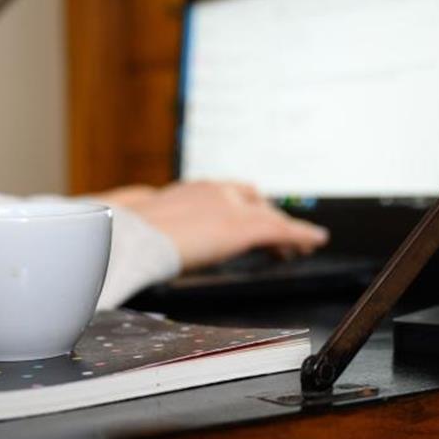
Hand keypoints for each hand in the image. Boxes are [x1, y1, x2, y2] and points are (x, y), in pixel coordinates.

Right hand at [96, 180, 328, 271]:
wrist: (130, 236)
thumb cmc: (124, 238)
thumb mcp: (136, 232)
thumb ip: (146, 233)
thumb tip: (131, 247)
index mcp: (187, 191)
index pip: (224, 193)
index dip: (241, 205)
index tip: (246, 215)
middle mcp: (213, 191)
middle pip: (253, 200)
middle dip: (268, 216)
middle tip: (280, 235)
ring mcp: (230, 206)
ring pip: (270, 216)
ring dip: (286, 230)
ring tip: (301, 245)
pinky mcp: (243, 226)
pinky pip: (282, 230)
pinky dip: (300, 235)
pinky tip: (314, 241)